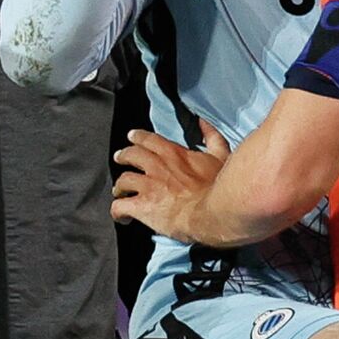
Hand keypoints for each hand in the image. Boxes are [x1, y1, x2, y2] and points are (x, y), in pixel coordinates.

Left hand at [110, 122, 230, 240]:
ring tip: (119, 191)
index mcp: (174, 154)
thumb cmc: (219, 187)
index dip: (138, 138)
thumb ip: (212, 137)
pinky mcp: (141, 207)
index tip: (133, 137)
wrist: (213, 210)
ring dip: (119, 186)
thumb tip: (204, 122)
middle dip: (123, 156)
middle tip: (120, 158)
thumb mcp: (220, 156)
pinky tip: (122, 216)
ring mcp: (147, 186)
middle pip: (131, 155)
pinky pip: (119, 206)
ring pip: (123, 180)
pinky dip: (118, 211)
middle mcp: (157, 167)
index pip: (150, 140)